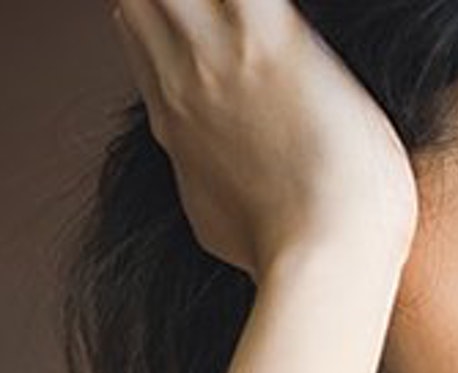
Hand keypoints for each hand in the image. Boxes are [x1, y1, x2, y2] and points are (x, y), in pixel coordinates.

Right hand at [112, 0, 416, 275]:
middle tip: (231, 16)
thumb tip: (228, 202)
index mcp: (177, 115)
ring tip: (260, 19)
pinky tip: (294, 15)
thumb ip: (214, 188)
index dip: (160, 2)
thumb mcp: (223, 223)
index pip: (137, 21)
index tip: (197, 8)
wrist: (320, 263)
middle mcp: (184, 77)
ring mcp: (218, 54)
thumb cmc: (291, 254)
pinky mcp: (270, 39)